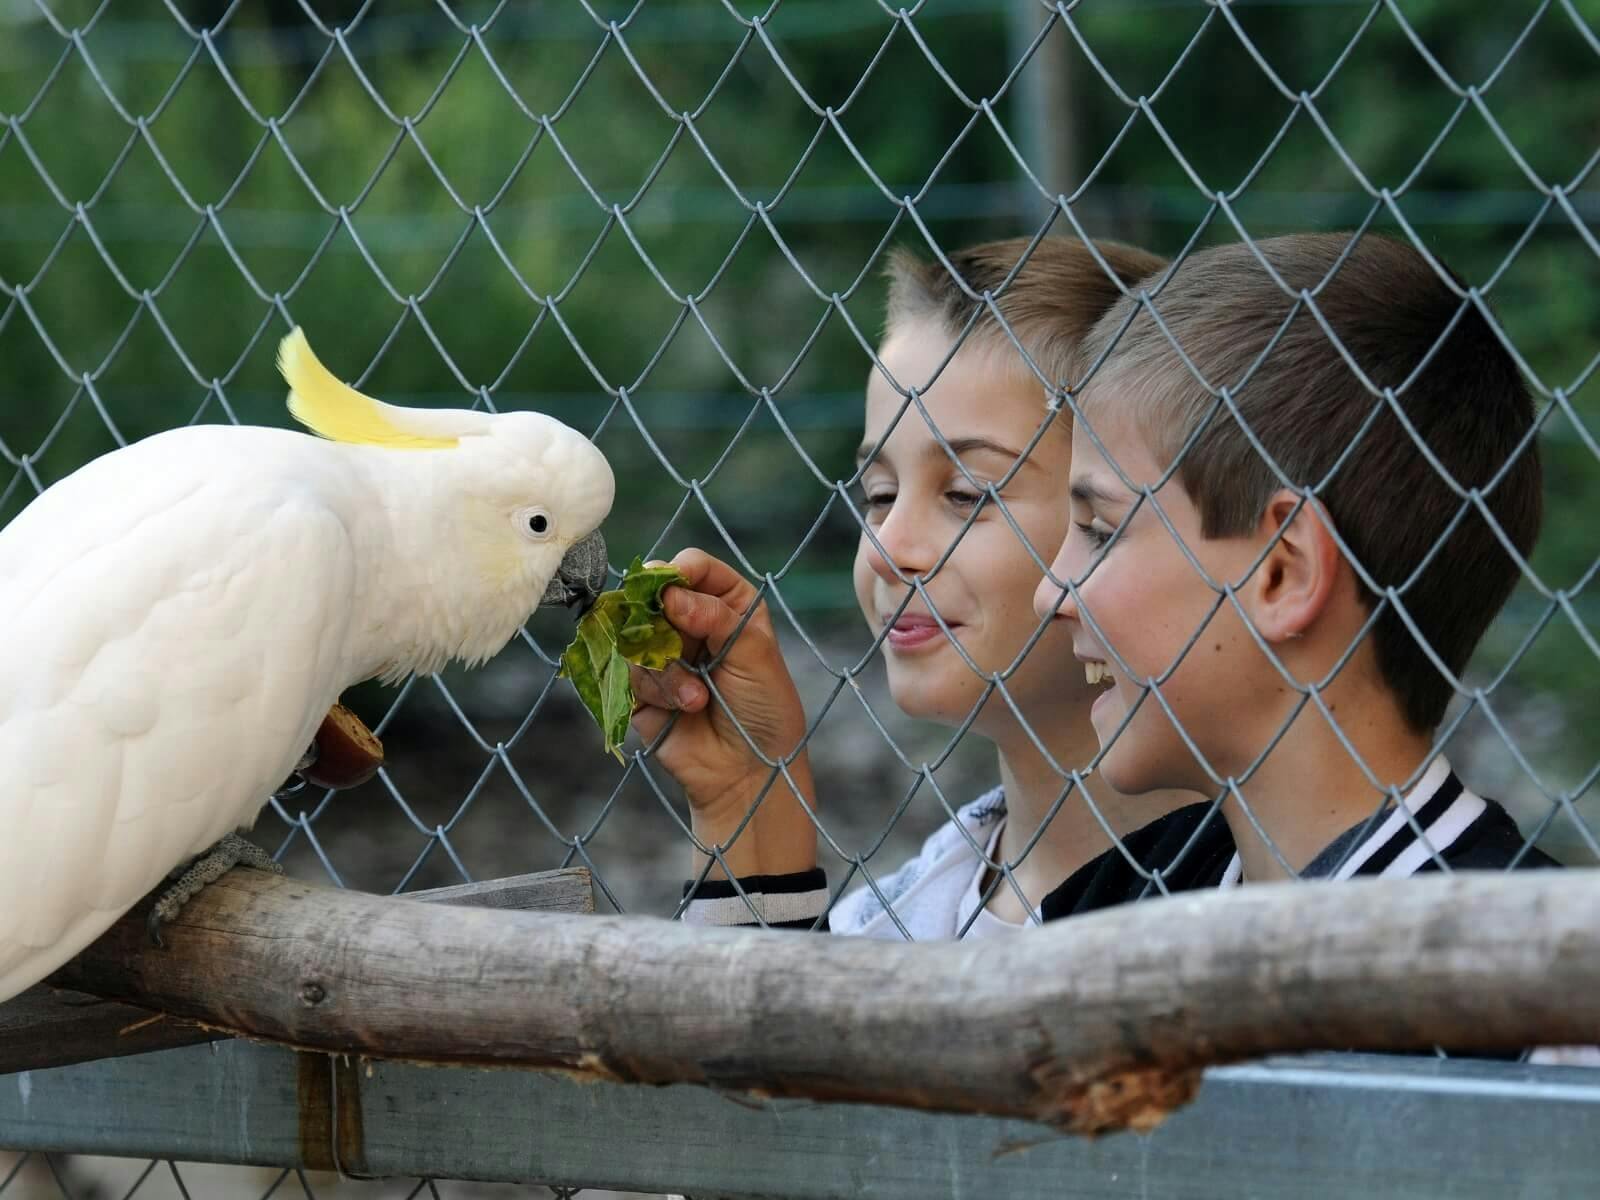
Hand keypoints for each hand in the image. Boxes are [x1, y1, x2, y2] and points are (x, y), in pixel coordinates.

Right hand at [629, 548, 816, 879]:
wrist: (748, 772)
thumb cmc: (764, 708)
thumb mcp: (754, 653)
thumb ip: (714, 616)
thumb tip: (669, 593)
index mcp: (727, 604)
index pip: (693, 568)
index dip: (679, 573)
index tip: (673, 591)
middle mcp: (691, 623)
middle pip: (652, 595)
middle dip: (664, 622)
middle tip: (679, 643)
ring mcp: (663, 654)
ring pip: (635, 634)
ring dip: (665, 667)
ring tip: (696, 698)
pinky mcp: (640, 687)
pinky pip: (626, 669)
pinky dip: (653, 688)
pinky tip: (681, 709)